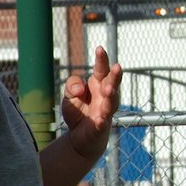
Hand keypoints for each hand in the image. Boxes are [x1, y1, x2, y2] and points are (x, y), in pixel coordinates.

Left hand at [61, 46, 121, 160]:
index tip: (100, 48)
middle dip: (115, 76)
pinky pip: (102, 123)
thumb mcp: (69, 94)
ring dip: (110, 96)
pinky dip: (101, 121)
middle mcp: (105, 96)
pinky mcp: (100, 127)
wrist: (80, 137)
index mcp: (98, 84)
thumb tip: (80, 89)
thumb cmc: (79, 111)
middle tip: (116, 67)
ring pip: (111, 102)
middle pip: (112, 84)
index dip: (101, 60)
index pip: (101, 70)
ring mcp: (105, 112)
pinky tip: (99, 118)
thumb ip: (72, 85)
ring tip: (108, 89)